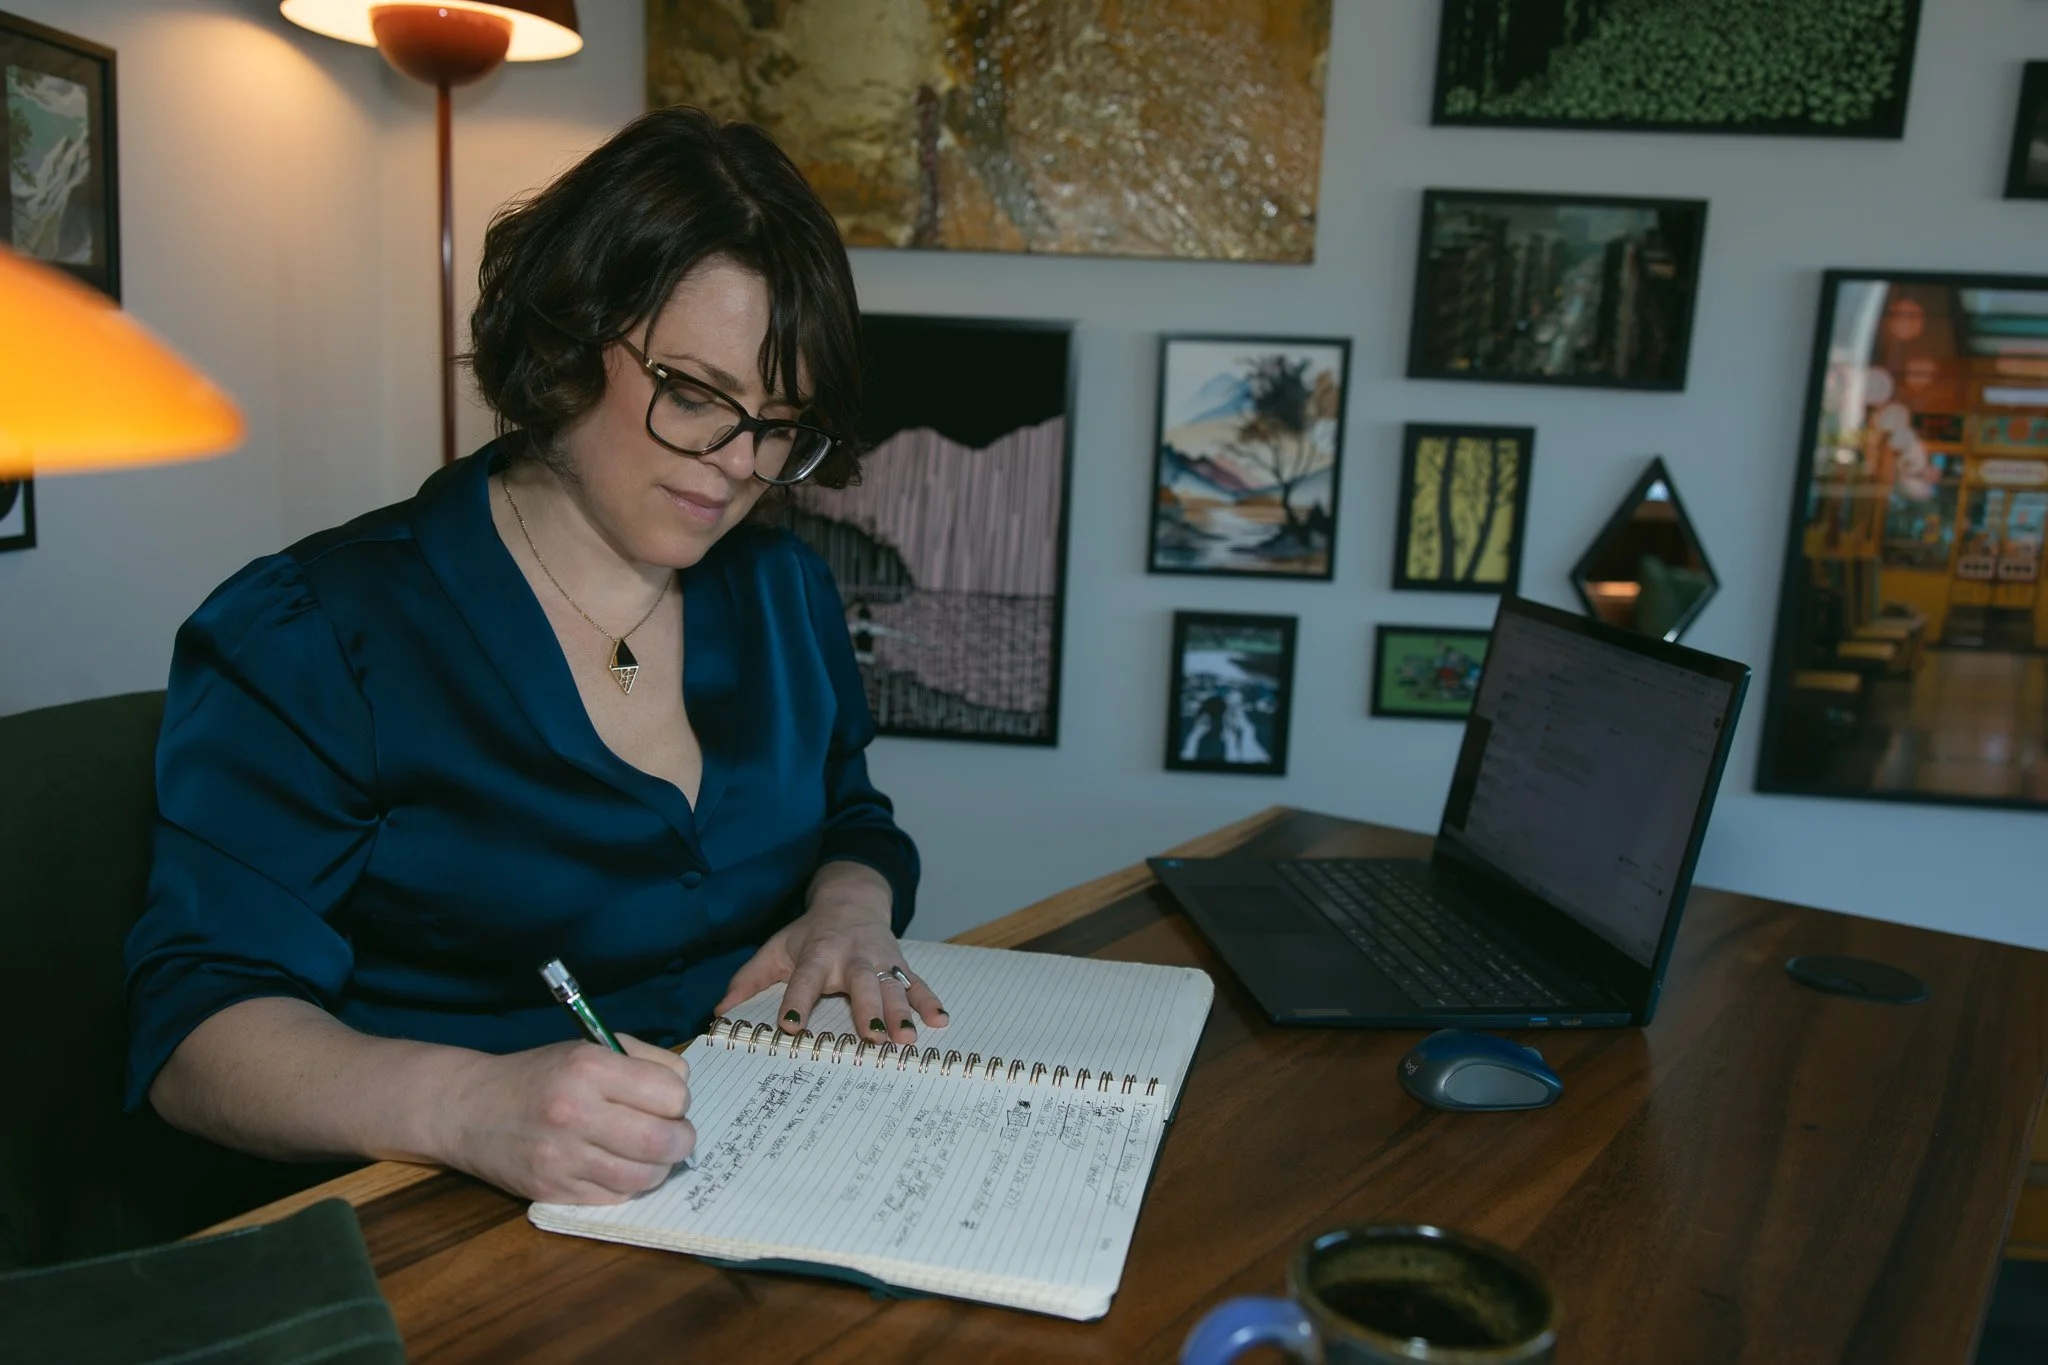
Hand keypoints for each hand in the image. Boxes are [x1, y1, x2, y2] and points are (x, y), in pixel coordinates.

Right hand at [439, 1034, 693, 1203]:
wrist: (470, 1109)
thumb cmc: (540, 1075)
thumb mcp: (590, 1048)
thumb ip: (644, 1061)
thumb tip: (684, 1092)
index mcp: (590, 1068)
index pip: (672, 1094)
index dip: (678, 1100)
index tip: (667, 1101)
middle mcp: (576, 1112)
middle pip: (664, 1141)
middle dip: (681, 1140)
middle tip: (672, 1135)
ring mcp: (562, 1157)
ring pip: (644, 1176)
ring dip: (657, 1167)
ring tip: (645, 1153)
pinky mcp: (553, 1191)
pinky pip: (615, 1197)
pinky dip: (626, 1184)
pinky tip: (615, 1166)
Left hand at [715, 862, 946, 1046]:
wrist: (852, 901)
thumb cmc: (810, 933)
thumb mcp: (776, 949)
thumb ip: (749, 980)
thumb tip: (720, 1013)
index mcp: (818, 953)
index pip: (806, 978)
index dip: (798, 1001)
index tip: (791, 1027)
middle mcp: (852, 956)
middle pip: (861, 982)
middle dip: (868, 1009)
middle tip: (872, 1037)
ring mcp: (881, 960)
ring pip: (893, 986)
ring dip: (902, 1012)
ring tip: (908, 1039)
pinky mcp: (900, 965)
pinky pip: (917, 984)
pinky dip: (930, 1001)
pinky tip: (940, 1021)